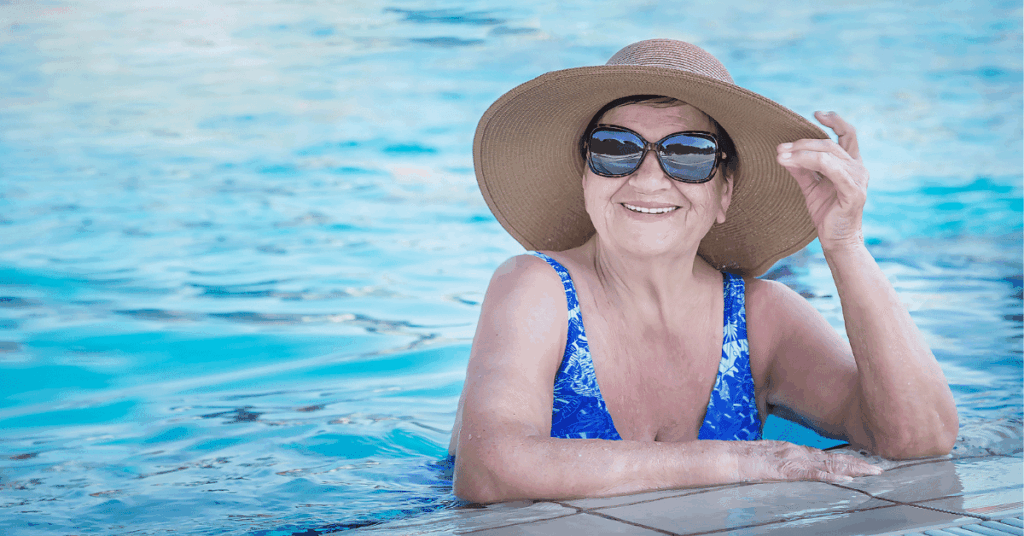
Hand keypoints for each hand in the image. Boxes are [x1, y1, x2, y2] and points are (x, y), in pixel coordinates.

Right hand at [732, 440, 882, 483]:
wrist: (726, 458)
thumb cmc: (741, 461)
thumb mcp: (765, 461)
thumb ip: (781, 464)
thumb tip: (791, 470)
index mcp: (792, 450)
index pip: (825, 454)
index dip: (846, 458)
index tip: (865, 461)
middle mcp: (796, 451)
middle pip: (832, 457)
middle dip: (857, 462)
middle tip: (880, 467)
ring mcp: (792, 459)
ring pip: (828, 463)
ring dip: (852, 468)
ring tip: (872, 472)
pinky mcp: (787, 470)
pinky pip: (813, 474)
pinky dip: (831, 475)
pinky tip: (846, 478)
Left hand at [777, 111, 868, 251]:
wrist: (837, 241)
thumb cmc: (827, 214)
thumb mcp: (811, 187)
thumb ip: (802, 169)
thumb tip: (784, 154)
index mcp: (851, 165)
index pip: (848, 134)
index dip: (835, 121)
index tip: (817, 113)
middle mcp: (858, 168)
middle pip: (828, 145)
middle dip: (801, 144)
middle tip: (779, 149)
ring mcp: (857, 179)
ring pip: (827, 154)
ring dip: (800, 153)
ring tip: (780, 156)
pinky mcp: (853, 191)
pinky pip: (831, 170)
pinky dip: (809, 162)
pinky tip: (791, 162)